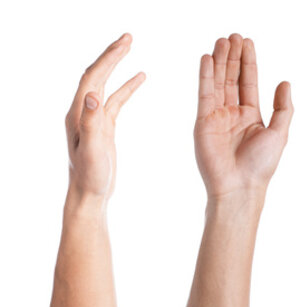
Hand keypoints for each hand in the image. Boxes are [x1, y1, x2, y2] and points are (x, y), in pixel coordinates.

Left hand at [66, 33, 144, 200]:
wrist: (89, 194)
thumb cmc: (90, 176)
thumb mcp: (90, 149)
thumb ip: (90, 122)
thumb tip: (92, 94)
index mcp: (78, 113)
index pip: (93, 78)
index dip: (108, 59)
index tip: (125, 44)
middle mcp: (83, 111)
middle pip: (97, 75)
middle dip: (112, 54)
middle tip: (128, 37)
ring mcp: (94, 118)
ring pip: (106, 83)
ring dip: (118, 65)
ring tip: (131, 47)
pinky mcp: (105, 126)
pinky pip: (117, 99)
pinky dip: (128, 85)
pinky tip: (141, 76)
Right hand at [195, 34, 292, 198]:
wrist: (240, 186)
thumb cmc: (262, 165)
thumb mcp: (280, 132)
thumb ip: (283, 107)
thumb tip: (285, 82)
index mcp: (252, 115)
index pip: (249, 81)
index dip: (248, 61)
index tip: (247, 42)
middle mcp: (233, 113)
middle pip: (232, 77)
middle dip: (233, 56)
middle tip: (233, 36)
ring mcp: (217, 116)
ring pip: (218, 81)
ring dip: (220, 61)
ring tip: (222, 41)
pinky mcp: (203, 121)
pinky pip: (205, 93)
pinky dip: (206, 75)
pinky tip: (207, 59)